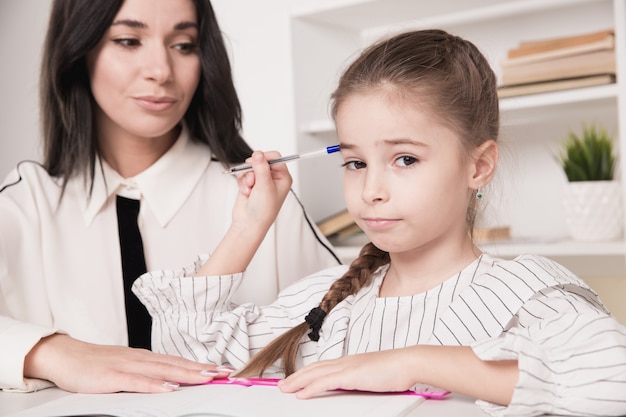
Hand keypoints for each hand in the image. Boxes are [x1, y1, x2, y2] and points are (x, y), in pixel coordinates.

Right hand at [24, 334, 228, 392]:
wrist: (65, 356)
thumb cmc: (96, 364)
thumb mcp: (125, 368)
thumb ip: (146, 373)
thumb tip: (169, 382)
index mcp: (145, 358)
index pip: (178, 361)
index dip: (201, 365)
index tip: (222, 369)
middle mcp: (140, 359)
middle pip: (177, 364)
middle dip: (203, 369)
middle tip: (226, 373)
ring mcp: (127, 366)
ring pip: (163, 370)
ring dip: (187, 374)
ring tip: (208, 378)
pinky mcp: (112, 377)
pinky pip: (137, 382)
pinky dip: (155, 385)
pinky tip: (169, 389)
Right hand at [233, 150, 291, 232]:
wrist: (249, 224)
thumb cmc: (263, 211)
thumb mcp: (265, 187)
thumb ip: (261, 168)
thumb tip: (258, 154)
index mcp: (283, 177)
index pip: (275, 158)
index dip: (265, 157)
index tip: (256, 161)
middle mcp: (273, 178)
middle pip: (261, 160)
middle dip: (253, 170)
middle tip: (253, 180)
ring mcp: (261, 180)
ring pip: (250, 167)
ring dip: (247, 177)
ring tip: (249, 189)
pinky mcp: (250, 183)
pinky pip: (243, 174)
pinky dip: (242, 182)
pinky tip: (245, 192)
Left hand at [278, 349, 415, 398]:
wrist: (408, 363)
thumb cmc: (397, 370)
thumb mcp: (374, 375)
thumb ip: (362, 379)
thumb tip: (356, 386)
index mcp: (350, 362)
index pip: (322, 366)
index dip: (307, 372)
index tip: (296, 379)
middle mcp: (345, 362)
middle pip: (314, 368)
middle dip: (296, 377)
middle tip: (282, 385)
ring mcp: (347, 367)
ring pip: (315, 374)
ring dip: (297, 381)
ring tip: (284, 389)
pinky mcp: (350, 375)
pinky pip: (325, 382)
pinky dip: (310, 387)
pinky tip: (301, 394)